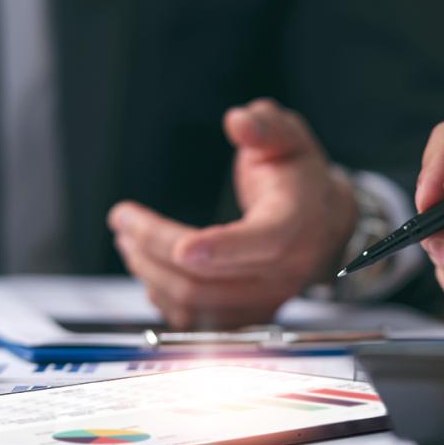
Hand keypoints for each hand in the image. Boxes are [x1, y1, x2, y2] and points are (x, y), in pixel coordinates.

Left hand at [108, 99, 357, 327]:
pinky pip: (197, 323)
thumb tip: (239, 121)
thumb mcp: (288, 138)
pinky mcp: (246, 316)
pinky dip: (163, 298)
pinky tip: (147, 268)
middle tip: (123, 220)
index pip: (265, 241)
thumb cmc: (296, 178)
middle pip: (212, 276)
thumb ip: (265, 126)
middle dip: (156, 246)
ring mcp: (265, 299)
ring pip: (198, 304)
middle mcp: (284, 269)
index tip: (181, 247)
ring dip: (151, 272)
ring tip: (128, 239)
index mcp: (296, 221)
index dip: (223, 247)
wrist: (320, 223)